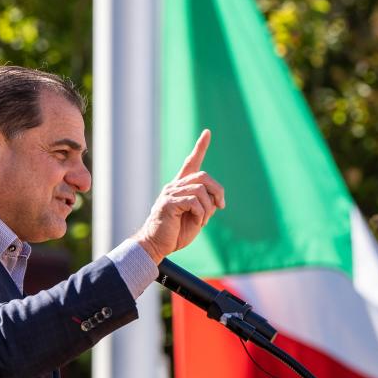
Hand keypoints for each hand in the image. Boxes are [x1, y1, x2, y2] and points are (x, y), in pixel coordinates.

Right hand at [133, 129, 225, 262]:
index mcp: (180, 187)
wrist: (157, 245)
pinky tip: (197, 222)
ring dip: (208, 208)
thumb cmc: (175, 233)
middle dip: (218, 191)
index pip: (191, 162)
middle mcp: (174, 186)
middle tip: (220, 207)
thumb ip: (205, 204)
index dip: (200, 147)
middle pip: (203, 176)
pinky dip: (201, 214)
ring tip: (203, 221)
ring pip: (201, 190)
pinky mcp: (168, 202)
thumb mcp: (197, 217)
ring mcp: (170, 193)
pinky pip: (194, 202)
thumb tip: (216, 200)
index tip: (207, 132)